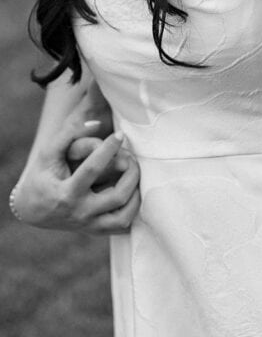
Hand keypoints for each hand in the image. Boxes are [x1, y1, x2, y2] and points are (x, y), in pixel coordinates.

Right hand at [12, 109, 139, 233]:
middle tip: (130, 155)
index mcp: (66, 193)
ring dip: (136, 192)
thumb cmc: (42, 175)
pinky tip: (132, 191)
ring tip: (133, 172)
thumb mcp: (50, 153)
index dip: (109, 148)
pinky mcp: (94, 231)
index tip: (119, 134)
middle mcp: (79, 212)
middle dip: (130, 172)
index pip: (93, 169)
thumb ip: (70, 133)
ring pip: (124, 216)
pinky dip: (132, 209)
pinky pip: (121, 226)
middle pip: (116, 195)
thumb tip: (97, 123)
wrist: (32, 209)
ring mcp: (88, 225)